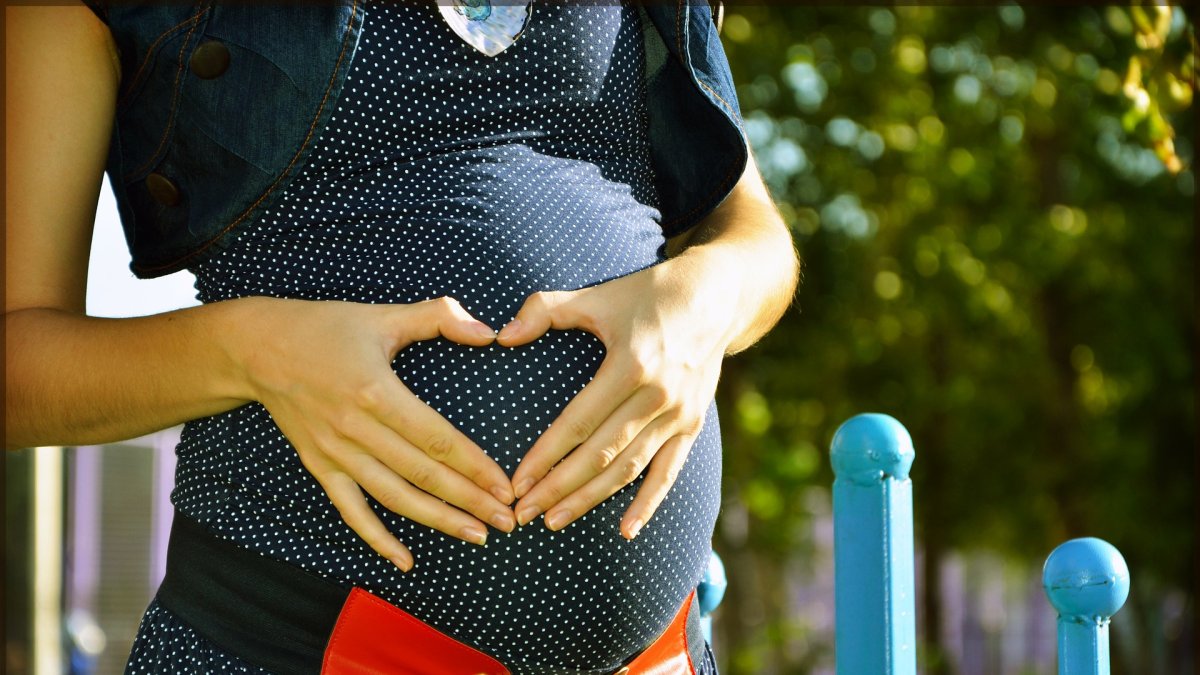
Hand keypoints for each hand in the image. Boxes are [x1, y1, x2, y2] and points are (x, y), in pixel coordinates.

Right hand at [236, 296, 516, 570]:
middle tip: (507, 520)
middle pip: (422, 475)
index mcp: (376, 391)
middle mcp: (355, 429)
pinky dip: (378, 539)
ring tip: (477, 536)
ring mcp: (335, 453)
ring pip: (394, 498)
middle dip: (469, 501)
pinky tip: (406, 560)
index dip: (475, 466)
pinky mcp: (319, 466)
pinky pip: (351, 511)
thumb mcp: (384, 315)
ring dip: (438, 521)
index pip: (437, 440)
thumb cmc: (326, 328)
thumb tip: (487, 331)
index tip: (505, 486)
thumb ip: (440, 316)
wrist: (256, 348)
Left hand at [496, 255, 738, 538]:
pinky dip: (648, 504)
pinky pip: (668, 472)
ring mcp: (679, 414)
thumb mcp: (597, 296)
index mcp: (631, 365)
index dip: (545, 456)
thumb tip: (501, 336)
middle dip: (559, 487)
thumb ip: (545, 310)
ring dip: (591, 499)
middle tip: (524, 513)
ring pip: (629, 469)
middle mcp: (657, 396)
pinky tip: (625, 531)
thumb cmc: (646, 294)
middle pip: (601, 454)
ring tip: (555, 520)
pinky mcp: (693, 425)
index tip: (517, 483)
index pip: (578, 422)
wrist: (715, 297)